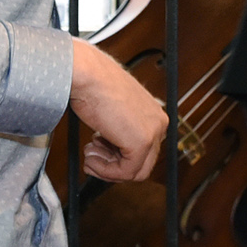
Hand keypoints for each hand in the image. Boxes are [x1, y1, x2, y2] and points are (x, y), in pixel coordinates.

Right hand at [67, 39, 166, 181]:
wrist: (88, 75)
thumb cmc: (96, 86)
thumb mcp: (115, 111)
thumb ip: (120, 131)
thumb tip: (113, 151)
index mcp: (154, 115)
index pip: (143, 151)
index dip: (117, 158)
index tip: (98, 153)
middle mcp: (159, 123)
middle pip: (142, 164)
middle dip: (113, 166)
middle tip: (92, 157)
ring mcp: (153, 133)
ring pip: (135, 172)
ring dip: (107, 170)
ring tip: (89, 155)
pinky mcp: (141, 142)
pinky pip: (125, 172)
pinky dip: (105, 171)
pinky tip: (91, 157)